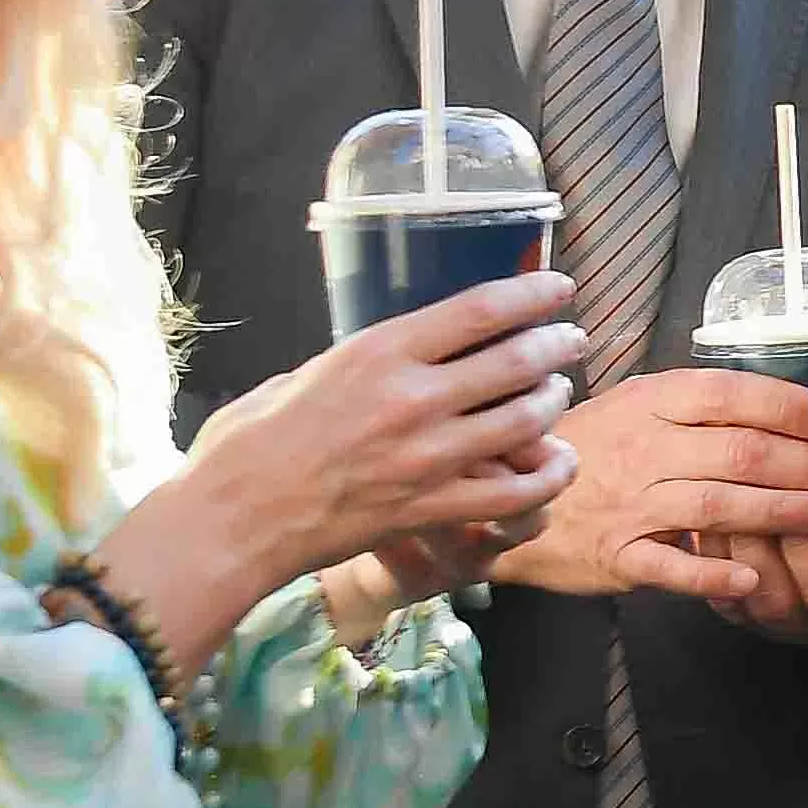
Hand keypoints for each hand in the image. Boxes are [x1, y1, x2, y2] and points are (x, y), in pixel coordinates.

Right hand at [102, 277, 582, 673]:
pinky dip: (550, 475)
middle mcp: (414, 399)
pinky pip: (518, 492)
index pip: (481, 309)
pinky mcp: (434, 508)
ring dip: (554, 401)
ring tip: (558, 392)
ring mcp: (429, 457)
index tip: (560, 288)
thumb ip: (360, 364)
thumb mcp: (305, 375)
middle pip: (517, 360)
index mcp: (379, 353)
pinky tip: (558, 461)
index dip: (534, 294)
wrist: (235, 518)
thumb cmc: (251, 444)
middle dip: (557, 346)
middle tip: (572, 340)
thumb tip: (394, 354)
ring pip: (528, 420)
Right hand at [493, 369, 807, 608]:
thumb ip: (691, 404)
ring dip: (780, 511)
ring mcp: (629, 504)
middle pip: (738, 453)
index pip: (726, 395)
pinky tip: (753, 579)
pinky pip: (671, 566)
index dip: (784, 405)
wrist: (503, 499)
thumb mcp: (630, 406)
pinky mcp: (617, 555)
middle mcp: (642, 448)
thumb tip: (775, 402)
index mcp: (648, 402)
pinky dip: (713, 574)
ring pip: (718, 506)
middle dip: (807, 465)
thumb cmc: (586, 450)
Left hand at [715, 458, 807, 646]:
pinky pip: (715, 586)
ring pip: (734, 591)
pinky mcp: (746, 615)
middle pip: (771, 593)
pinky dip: (709, 548)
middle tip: (744, 483)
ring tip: (723, 491)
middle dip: (754, 534)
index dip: (805, 541)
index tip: (799, 493)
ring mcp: (778, 626)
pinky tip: (711, 509)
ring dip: (725, 539)